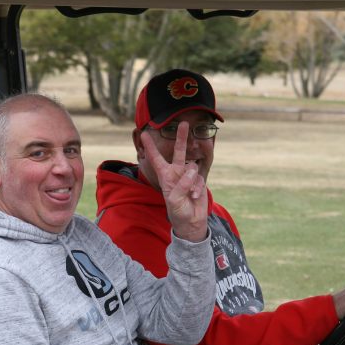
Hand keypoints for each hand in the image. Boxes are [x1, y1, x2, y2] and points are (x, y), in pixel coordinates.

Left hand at [141, 122, 207, 241]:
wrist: (191, 221)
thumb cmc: (178, 212)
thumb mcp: (174, 201)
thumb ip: (181, 186)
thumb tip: (190, 171)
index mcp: (165, 176)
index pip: (156, 159)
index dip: (151, 147)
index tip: (144, 134)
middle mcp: (176, 173)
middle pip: (179, 152)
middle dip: (181, 137)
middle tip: (184, 123)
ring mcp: (188, 176)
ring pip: (192, 167)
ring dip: (191, 181)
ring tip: (188, 194)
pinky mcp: (198, 180)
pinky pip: (199, 178)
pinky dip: (197, 188)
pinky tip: (193, 196)